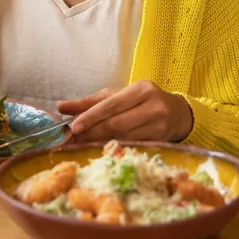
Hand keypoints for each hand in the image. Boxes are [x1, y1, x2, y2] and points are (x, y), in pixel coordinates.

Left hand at [56, 81, 192, 143]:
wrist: (178, 114)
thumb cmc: (142, 102)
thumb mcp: (118, 96)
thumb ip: (89, 102)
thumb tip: (60, 106)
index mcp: (140, 89)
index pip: (111, 104)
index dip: (91, 116)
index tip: (73, 127)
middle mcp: (152, 105)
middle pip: (116, 123)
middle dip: (91, 132)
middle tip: (71, 140)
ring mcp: (159, 124)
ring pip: (123, 137)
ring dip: (99, 142)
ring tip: (80, 145)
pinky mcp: (160, 140)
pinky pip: (131, 146)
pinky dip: (113, 147)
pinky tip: (100, 149)